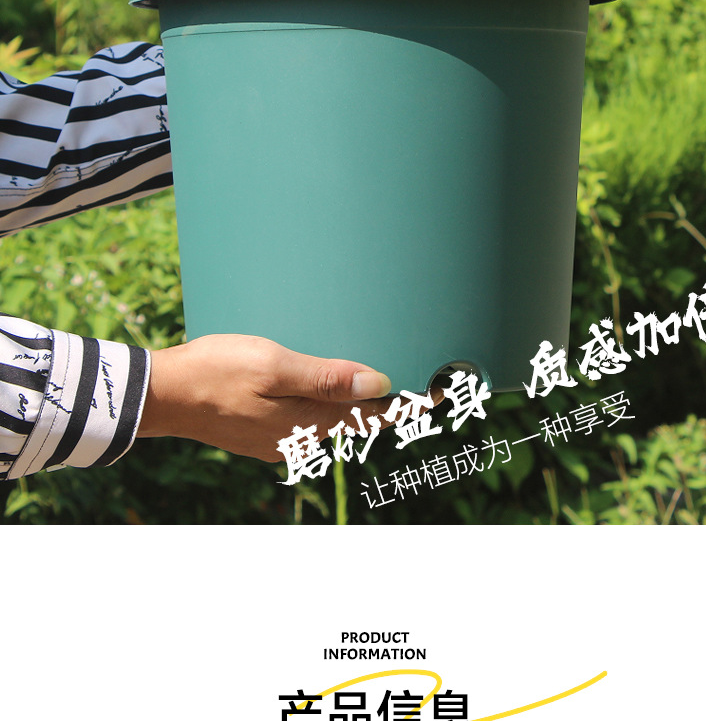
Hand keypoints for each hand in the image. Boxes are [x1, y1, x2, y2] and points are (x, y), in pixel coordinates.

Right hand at [136, 334, 396, 461]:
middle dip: (391, 403)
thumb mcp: (272, 366)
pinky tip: (326, 387)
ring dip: (358, 403)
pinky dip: (327, 404)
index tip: (444, 390)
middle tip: (421, 381)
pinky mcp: (263, 431)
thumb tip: (381, 385)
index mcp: (309, 419)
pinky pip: (309, 418)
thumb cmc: (214, 371)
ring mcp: (281, 437)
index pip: (375, 414)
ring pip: (333, 419)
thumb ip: (326, 378)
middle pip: (358, 419)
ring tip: (380, 379)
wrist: (162, 395)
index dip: (411, 402)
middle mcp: (301, 435)